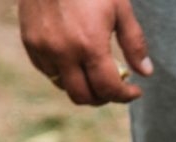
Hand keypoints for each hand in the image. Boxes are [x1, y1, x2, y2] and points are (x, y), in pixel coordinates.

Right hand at [18, 0, 152, 105]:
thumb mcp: (120, 8)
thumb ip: (134, 43)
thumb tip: (145, 72)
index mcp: (89, 44)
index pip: (108, 88)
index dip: (125, 95)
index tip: (134, 91)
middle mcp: (63, 52)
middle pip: (83, 96)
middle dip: (103, 98)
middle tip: (114, 88)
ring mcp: (43, 48)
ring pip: (63, 86)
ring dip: (82, 86)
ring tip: (95, 74)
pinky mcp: (29, 42)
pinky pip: (48, 71)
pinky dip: (63, 73)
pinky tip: (75, 61)